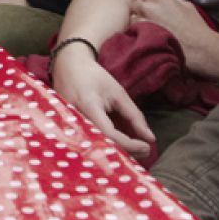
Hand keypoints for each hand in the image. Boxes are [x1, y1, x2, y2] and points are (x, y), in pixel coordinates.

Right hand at [50, 42, 155, 159]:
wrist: (67, 67)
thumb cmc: (94, 77)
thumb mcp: (118, 93)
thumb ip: (134, 116)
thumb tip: (150, 139)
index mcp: (89, 105)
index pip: (110, 134)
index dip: (130, 145)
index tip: (147, 146)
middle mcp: (75, 118)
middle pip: (103, 146)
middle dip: (127, 152)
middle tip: (145, 150)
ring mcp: (68, 125)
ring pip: (97, 148)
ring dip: (118, 151)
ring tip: (136, 146)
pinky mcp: (68, 130)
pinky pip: (90, 143)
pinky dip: (108, 145)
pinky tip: (120, 143)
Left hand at [129, 0, 218, 81]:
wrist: (200, 48)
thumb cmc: (196, 27)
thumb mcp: (186, 5)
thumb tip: (161, 1)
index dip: (145, 0)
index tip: (149, 6)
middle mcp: (148, 6)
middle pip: (135, 5)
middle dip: (140, 10)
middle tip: (148, 19)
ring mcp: (142, 21)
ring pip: (132, 18)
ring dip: (137, 22)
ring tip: (149, 30)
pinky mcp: (140, 36)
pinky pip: (132, 32)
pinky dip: (137, 34)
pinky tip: (148, 38)